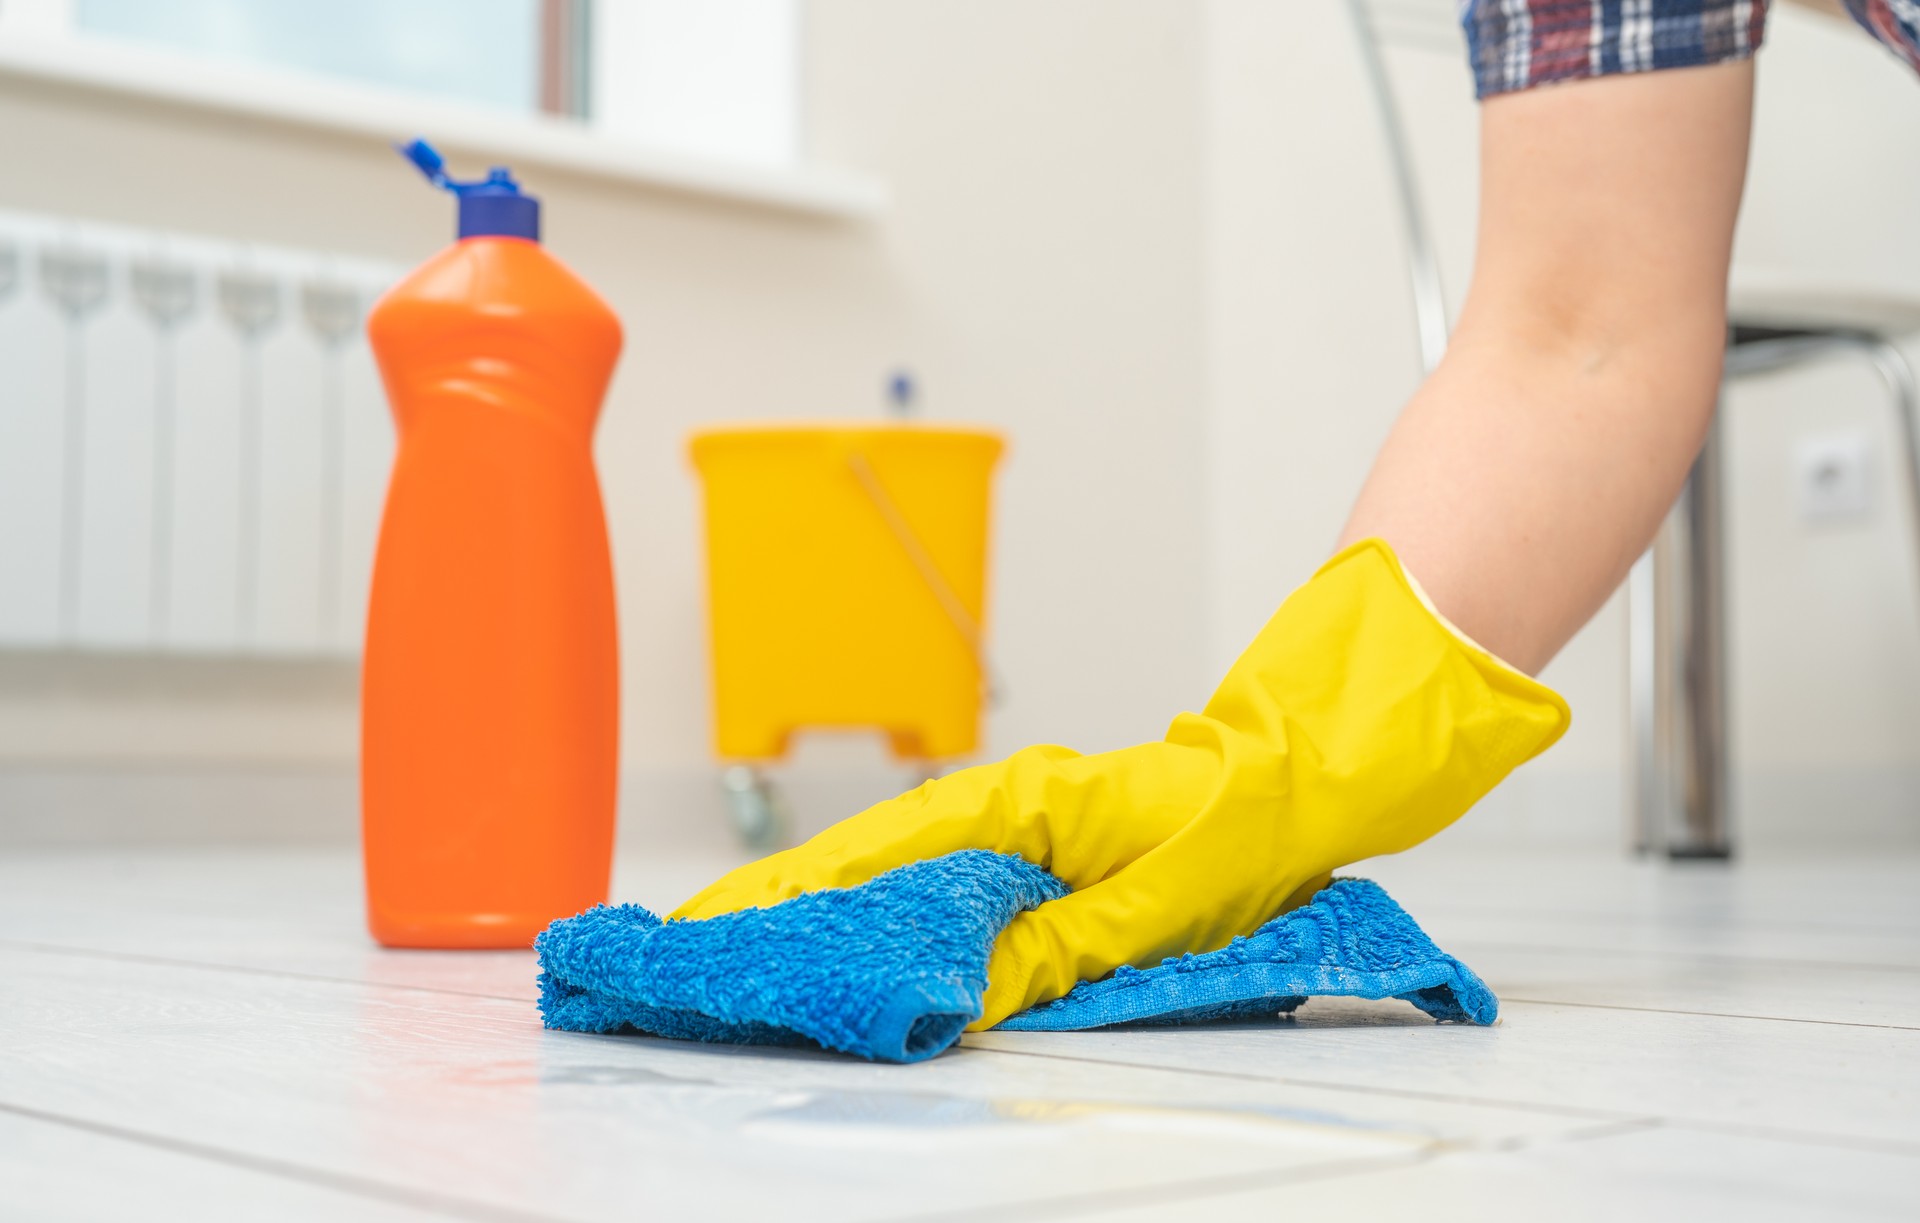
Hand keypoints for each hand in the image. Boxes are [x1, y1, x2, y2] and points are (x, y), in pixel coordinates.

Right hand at [672, 540, 1567, 1027]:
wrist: (1311, 763)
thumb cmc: (1253, 810)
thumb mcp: (1170, 897)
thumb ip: (1067, 948)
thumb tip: (968, 995)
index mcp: (1028, 810)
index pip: (881, 857)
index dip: (795, 898)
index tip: (721, 932)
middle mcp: (1010, 812)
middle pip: (868, 864)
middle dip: (781, 909)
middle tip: (694, 953)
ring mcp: (1021, 828)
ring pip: (897, 874)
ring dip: (823, 915)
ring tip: (748, 956)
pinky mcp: (1041, 850)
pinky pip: (943, 882)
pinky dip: (888, 913)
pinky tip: (860, 948)